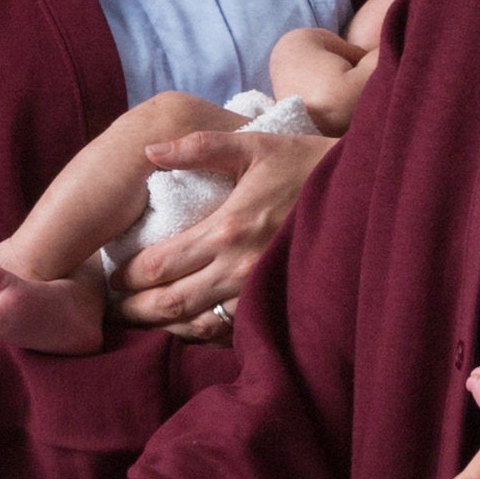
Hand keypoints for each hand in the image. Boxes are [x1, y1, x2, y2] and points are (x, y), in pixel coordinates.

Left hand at [108, 124, 331, 331]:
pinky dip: (203, 333)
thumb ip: (199, 146)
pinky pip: (230, 332)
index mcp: (226, 229)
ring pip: (197, 325)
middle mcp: (239, 269)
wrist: (367, 196)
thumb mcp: (254, 145)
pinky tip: (189, 326)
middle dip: (136, 310)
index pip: (158, 266)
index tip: (112, 277)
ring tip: (145, 321)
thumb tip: (150, 150)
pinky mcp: (278, 304)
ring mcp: (259, 292)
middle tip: (115, 309)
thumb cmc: (308, 165)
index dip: (127, 277)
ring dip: (165, 326)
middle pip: (170, 303)